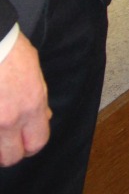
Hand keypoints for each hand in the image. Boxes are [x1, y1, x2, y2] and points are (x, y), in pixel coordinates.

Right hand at [0, 33, 49, 165]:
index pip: (38, 142)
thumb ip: (40, 99)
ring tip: (1, 129)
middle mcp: (11, 118)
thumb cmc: (12, 51)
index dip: (32, 144)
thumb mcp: (35, 72)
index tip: (27, 140)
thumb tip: (44, 116)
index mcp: (32, 104)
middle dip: (12, 151)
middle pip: (12, 157)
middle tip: (10, 140)